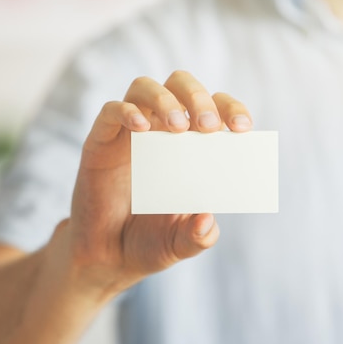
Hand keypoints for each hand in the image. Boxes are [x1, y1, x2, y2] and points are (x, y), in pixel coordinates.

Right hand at [66, 71, 252, 295]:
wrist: (105, 258)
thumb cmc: (147, 243)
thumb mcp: (180, 244)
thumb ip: (198, 236)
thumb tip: (208, 220)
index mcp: (187, 145)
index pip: (212, 108)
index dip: (230, 109)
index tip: (243, 129)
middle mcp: (158, 131)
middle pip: (179, 84)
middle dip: (198, 97)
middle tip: (208, 127)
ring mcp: (127, 133)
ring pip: (143, 87)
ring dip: (165, 99)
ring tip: (179, 126)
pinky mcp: (100, 142)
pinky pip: (110, 111)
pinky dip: (126, 112)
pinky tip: (142, 128)